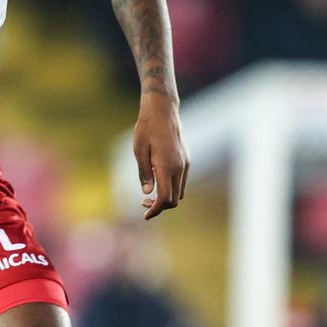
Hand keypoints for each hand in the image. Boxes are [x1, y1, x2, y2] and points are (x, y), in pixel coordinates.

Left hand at [133, 93, 188, 219]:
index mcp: (167, 166)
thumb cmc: (146, 128)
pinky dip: (171, 187)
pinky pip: (182, 181)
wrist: (163, 110)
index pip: (165, 198)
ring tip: (149, 195)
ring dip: (166, 197)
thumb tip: (147, 192)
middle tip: (143, 203)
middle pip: (174, 199)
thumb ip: (144, 173)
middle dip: (160, 206)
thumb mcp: (138, 150)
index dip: (155, 210)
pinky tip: (158, 182)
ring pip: (180, 191)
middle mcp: (180, 167)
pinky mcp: (187, 159)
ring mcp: (186, 163)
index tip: (145, 216)